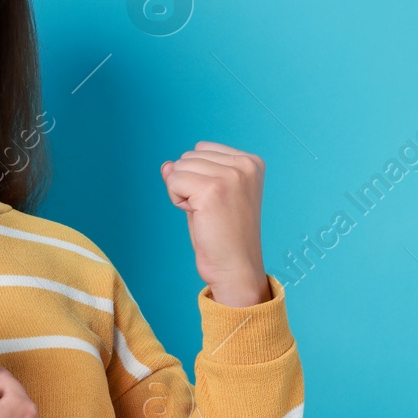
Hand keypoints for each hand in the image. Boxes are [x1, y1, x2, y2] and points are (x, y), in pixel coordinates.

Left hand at [160, 141, 271, 307]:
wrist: (236, 268)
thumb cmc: (224, 236)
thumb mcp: (210, 195)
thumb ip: (191, 174)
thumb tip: (166, 164)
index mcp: (251, 162)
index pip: (202, 149)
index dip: (199, 176)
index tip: (217, 201)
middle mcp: (245, 165)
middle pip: (188, 156)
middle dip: (189, 183)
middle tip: (210, 211)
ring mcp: (230, 175)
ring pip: (178, 167)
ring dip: (182, 192)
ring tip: (205, 214)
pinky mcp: (212, 189)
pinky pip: (173, 181)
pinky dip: (177, 200)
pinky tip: (197, 216)